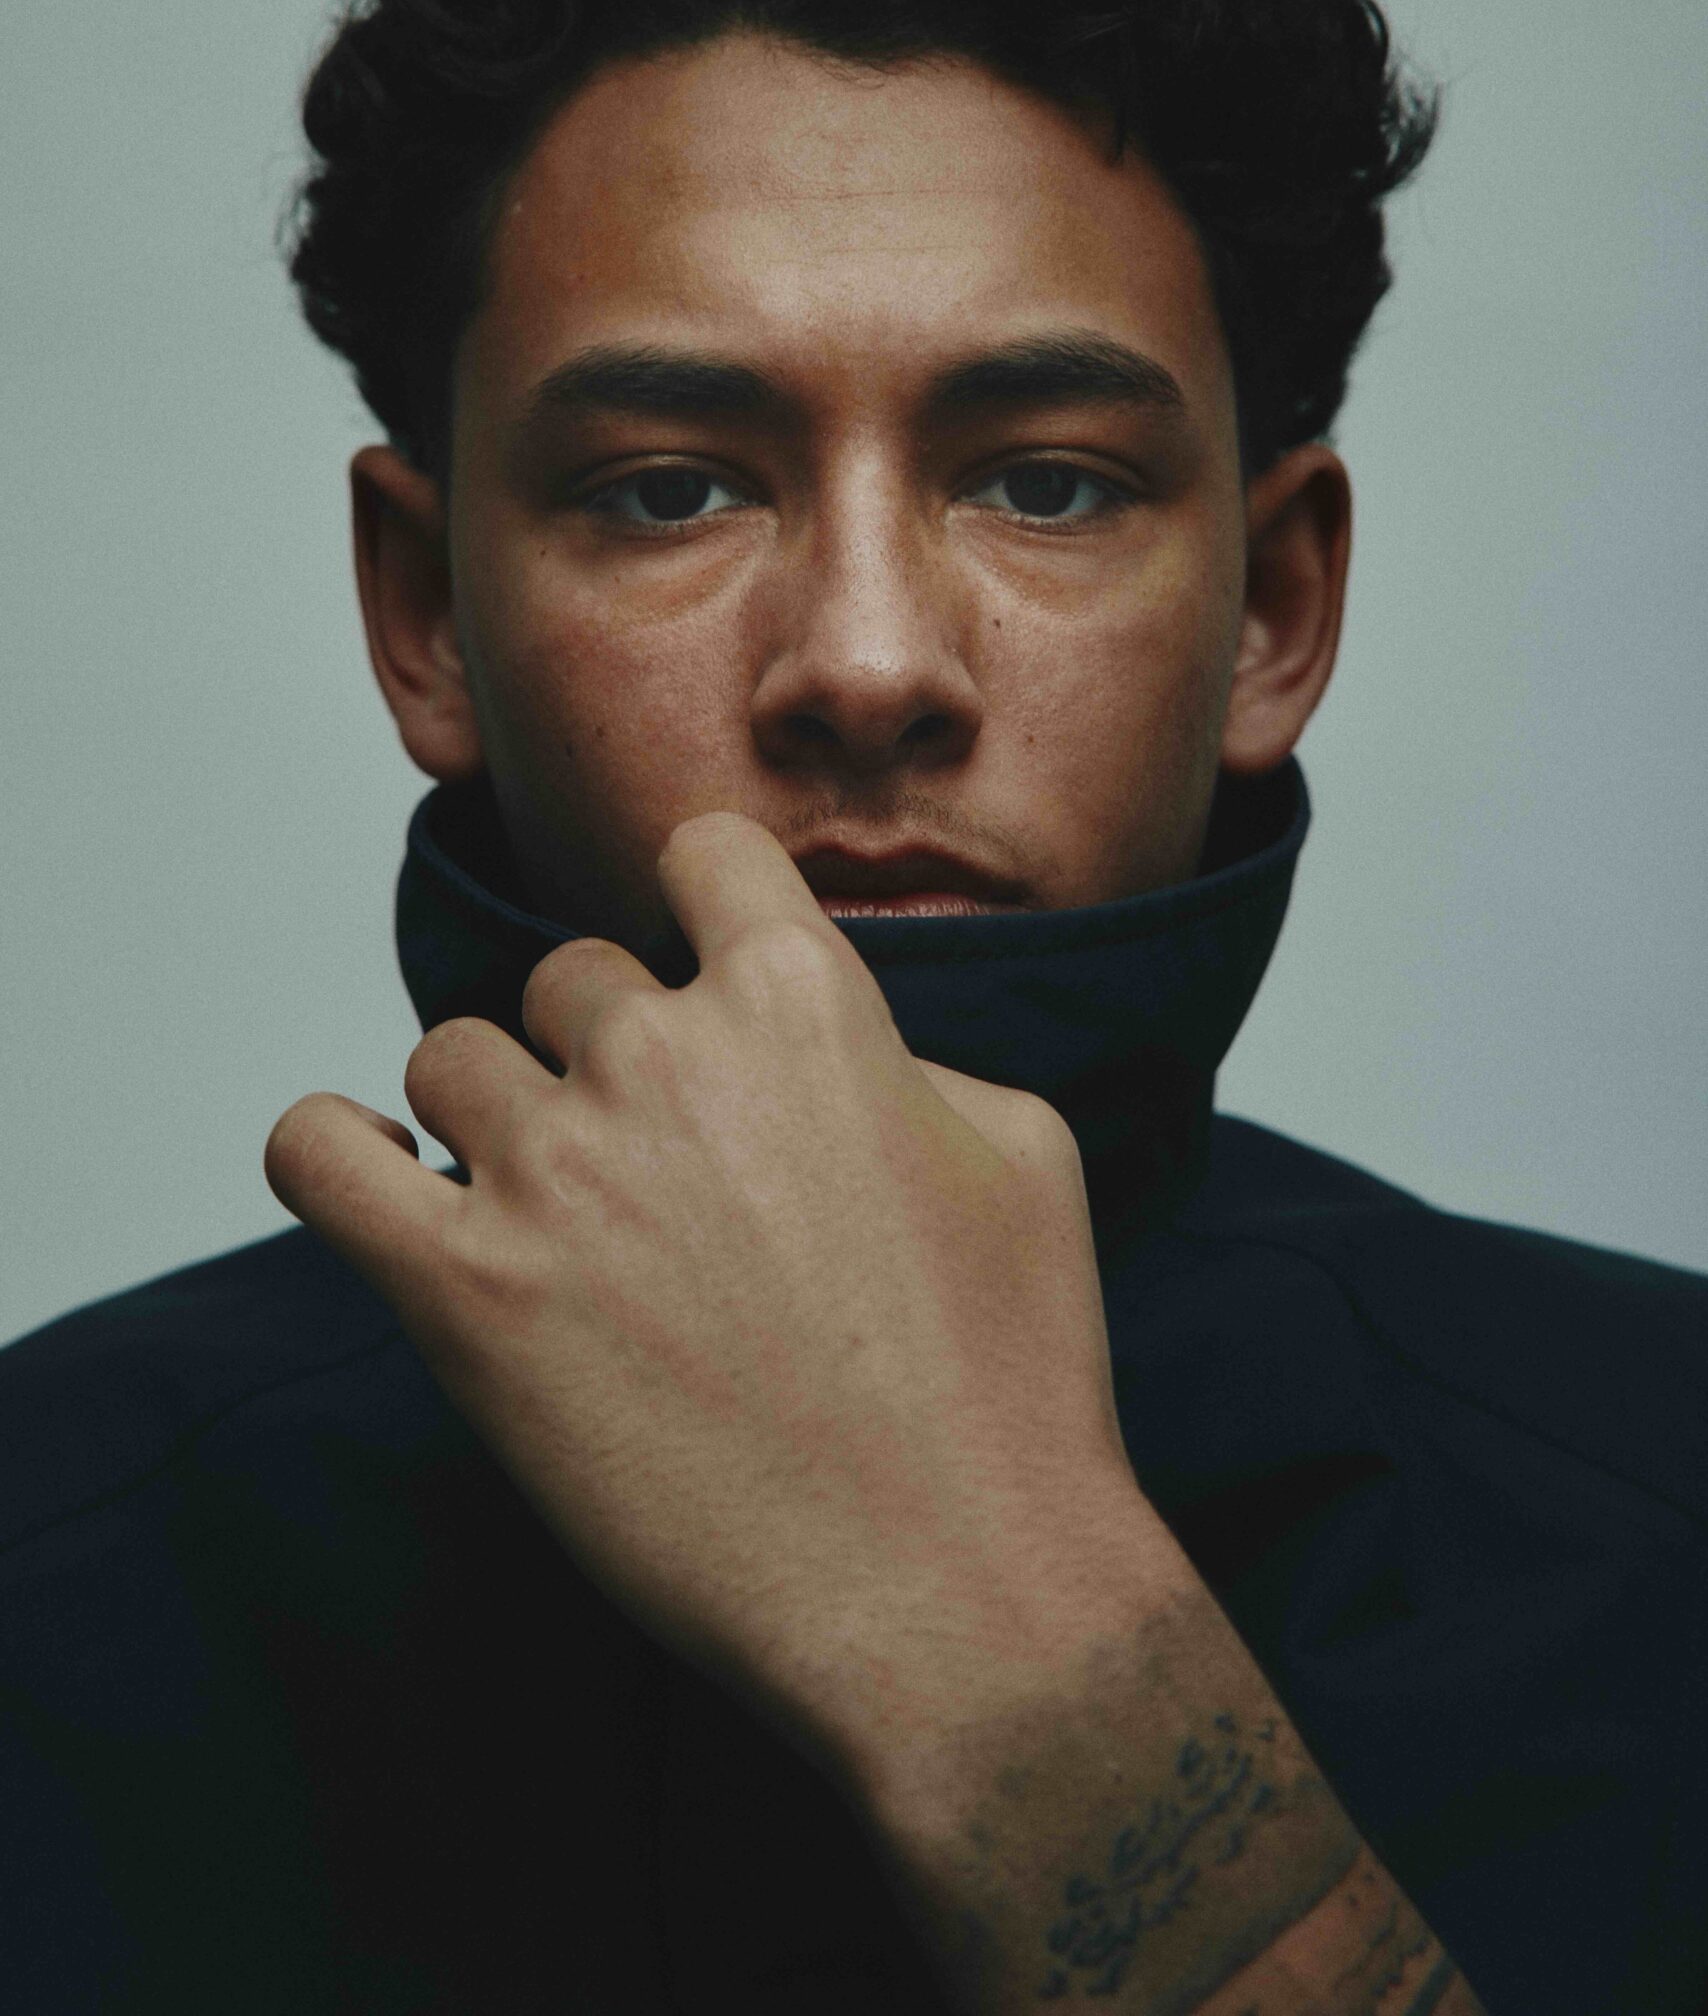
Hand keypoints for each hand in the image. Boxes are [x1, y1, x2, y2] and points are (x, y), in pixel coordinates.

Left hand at [265, 812, 1151, 1773]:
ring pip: (452, 1056)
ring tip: (553, 1211)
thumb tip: (832, 1046)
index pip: (702, 851)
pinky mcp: (462, 1296)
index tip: (703, 971)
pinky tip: (379, 1173)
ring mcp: (552, 1171)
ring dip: (495, 1115)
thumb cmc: (1005, 1383)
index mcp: (799, 999)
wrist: (953, 1591)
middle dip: (609, 1054)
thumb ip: (908, 1053)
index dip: (706, 905)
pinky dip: (331, 1148)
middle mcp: (661, 1054)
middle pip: (570, 975)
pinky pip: (317, 1156)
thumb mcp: (1023, 1152)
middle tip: (663, 1176)